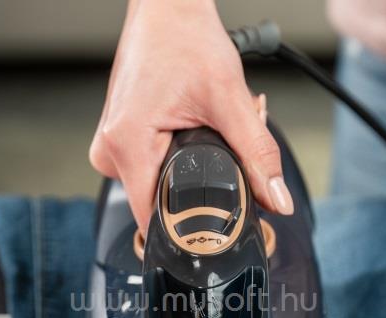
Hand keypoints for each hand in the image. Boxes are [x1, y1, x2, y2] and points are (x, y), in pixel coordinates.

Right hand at [89, 0, 293, 233]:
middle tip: (216, 142)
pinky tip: (189, 127)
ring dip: (188, 169)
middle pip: (158, 203)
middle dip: (196, 188)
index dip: (187, 227)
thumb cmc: (185, 38)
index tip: (213, 218)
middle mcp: (110, 151)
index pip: (153, 219)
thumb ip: (257, 154)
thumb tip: (276, 200)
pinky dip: (175, 156)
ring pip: (155, 186)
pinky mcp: (119, 140)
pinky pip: (147, 168)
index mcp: (126, 145)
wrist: (165, 8)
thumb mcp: (230, 100)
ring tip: (203, 126)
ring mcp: (111, 146)